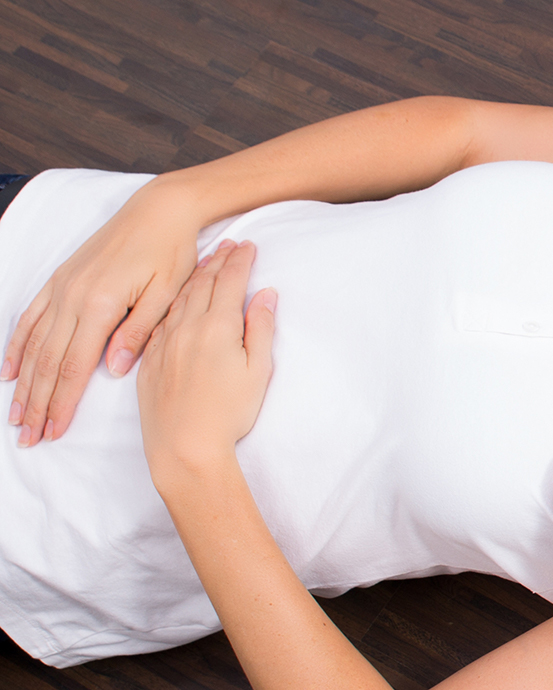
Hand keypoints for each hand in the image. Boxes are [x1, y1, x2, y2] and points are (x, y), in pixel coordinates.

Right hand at [6, 187, 205, 446]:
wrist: (158, 210)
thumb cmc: (171, 252)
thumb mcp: (167, 293)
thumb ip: (139, 331)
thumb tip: (114, 369)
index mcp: (100, 305)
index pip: (75, 366)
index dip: (63, 402)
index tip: (54, 431)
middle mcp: (73, 298)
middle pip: (48, 362)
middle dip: (37, 402)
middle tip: (29, 435)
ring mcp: (62, 288)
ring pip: (34, 344)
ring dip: (23, 382)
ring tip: (17, 414)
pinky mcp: (60, 280)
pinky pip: (31, 318)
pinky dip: (17, 346)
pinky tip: (9, 369)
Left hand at [137, 241, 277, 466]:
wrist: (184, 446)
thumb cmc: (229, 413)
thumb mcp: (258, 370)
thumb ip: (260, 328)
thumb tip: (265, 295)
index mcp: (217, 327)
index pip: (230, 282)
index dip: (241, 261)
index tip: (249, 245)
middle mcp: (186, 327)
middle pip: (203, 284)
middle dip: (219, 260)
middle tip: (229, 243)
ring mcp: (164, 342)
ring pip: (179, 297)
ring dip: (195, 276)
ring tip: (206, 261)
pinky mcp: (150, 358)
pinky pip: (161, 318)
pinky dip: (173, 300)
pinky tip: (177, 297)